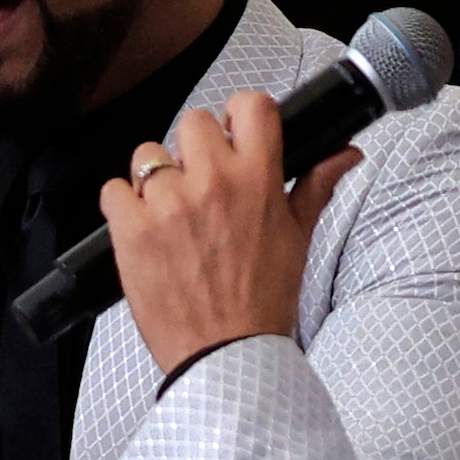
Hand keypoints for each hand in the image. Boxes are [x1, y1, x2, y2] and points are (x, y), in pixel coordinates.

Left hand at [105, 92, 354, 372]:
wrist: (227, 354)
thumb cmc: (263, 300)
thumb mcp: (298, 238)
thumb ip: (316, 186)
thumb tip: (346, 154)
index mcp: (258, 179)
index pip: (249, 106)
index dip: (239, 115)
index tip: (233, 135)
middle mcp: (212, 183)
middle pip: (192, 122)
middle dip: (194, 149)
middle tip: (199, 184)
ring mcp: (168, 205)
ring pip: (147, 156)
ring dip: (154, 180)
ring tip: (169, 215)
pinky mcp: (132, 231)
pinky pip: (113, 190)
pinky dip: (122, 207)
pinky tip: (142, 231)